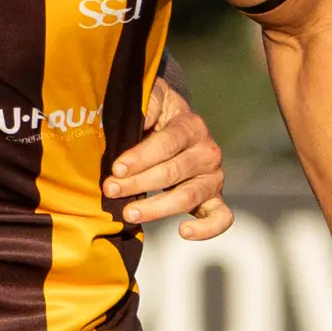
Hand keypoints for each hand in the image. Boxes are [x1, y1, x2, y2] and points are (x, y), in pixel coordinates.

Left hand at [104, 77, 232, 239]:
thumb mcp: (152, 99)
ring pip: (188, 197)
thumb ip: (147, 101)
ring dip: (156, 208)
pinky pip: (221, 217)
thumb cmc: (157, 116)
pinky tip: (183, 232)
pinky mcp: (215, 199)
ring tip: (128, 213)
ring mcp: (213, 177)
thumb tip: (142, 117)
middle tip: (110, 190)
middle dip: (138, 183)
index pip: (167, 143)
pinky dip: (206, 229)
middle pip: (173, 172)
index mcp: (191, 126)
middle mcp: (207, 151)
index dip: (141, 157)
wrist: (176, 128)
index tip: (116, 169)